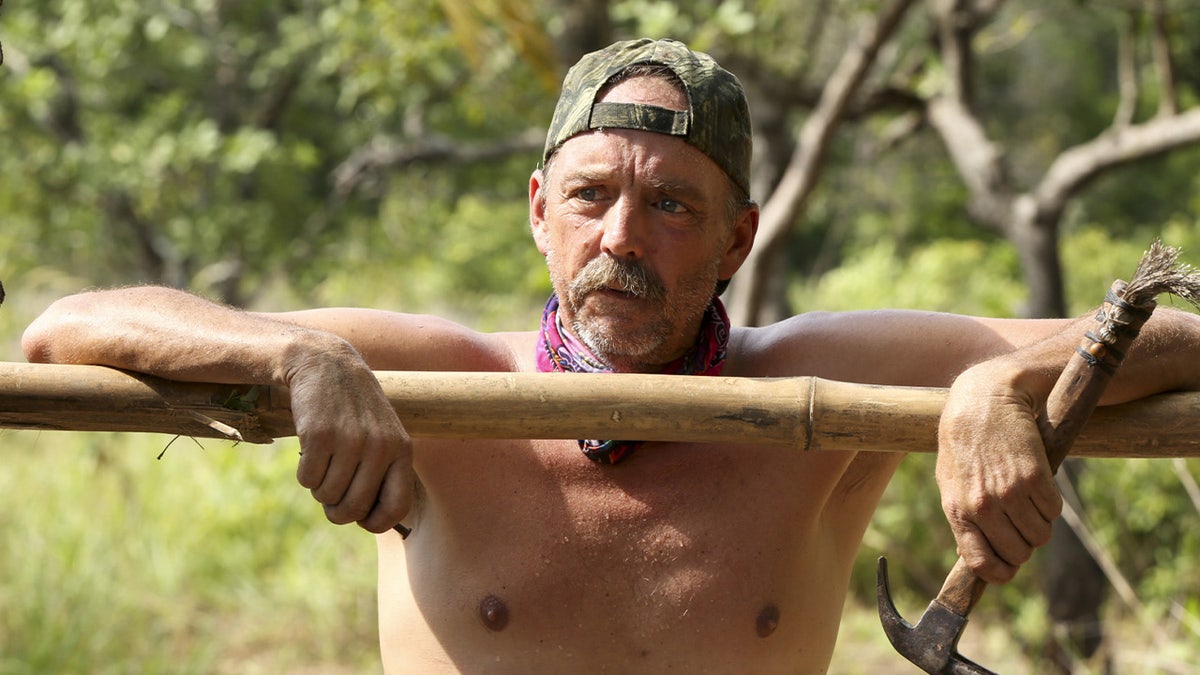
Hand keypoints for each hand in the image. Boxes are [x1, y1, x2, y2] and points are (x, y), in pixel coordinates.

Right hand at [287, 347, 413, 533]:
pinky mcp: (320, 435)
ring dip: (320, 489)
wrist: (327, 365)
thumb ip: (385, 475)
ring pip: (328, 497)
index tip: (361, 518)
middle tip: (331, 495)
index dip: (375, 523)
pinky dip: (305, 475)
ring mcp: (350, 440)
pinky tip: (312, 452)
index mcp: (402, 450)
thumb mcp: (384, 436)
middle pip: (354, 509)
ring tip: (325, 463)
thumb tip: (371, 521)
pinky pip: (308, 480)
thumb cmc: (355, 412)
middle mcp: (380, 447)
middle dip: (337, 511)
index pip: (397, 508)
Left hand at [935, 363, 1061, 583]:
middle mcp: (983, 506)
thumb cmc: (964, 441)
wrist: (984, 399)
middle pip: (1018, 553)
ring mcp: (1009, 493)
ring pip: (1040, 535)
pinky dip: (1051, 504)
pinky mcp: (1035, 477)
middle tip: (1021, 522)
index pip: (982, 564)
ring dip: (1040, 523)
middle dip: (1024, 544)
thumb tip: (969, 556)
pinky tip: (1039, 485)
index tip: (1010, 566)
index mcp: (958, 510)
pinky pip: (1054, 512)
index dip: (1001, 572)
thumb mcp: (950, 479)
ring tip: (1028, 499)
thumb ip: (960, 517)